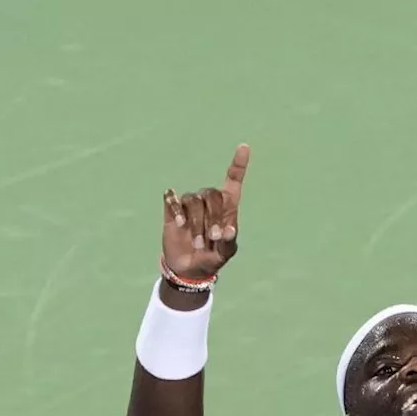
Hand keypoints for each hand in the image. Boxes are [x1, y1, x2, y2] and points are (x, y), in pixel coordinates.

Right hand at [162, 143, 250, 279]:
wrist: (188, 268)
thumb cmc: (212, 258)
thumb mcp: (224, 255)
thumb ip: (228, 243)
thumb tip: (229, 230)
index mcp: (227, 208)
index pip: (233, 180)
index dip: (238, 164)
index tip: (244, 147)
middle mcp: (209, 202)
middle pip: (211, 194)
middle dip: (212, 217)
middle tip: (212, 238)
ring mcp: (190, 205)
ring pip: (192, 200)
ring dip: (195, 223)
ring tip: (198, 243)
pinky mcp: (173, 210)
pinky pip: (172, 200)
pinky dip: (176, 210)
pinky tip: (180, 225)